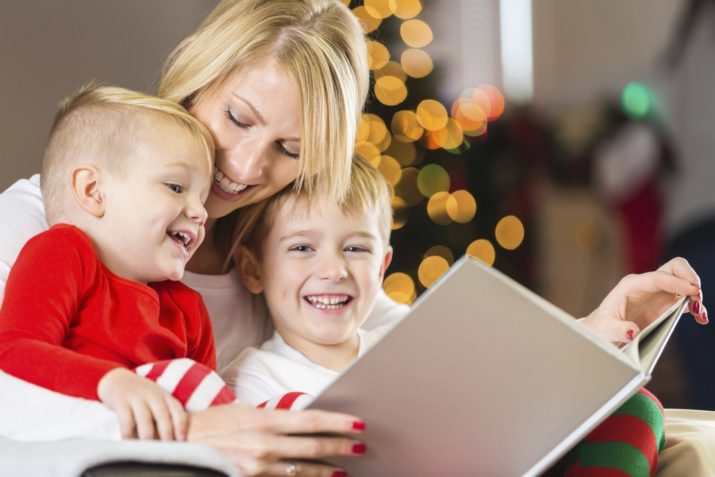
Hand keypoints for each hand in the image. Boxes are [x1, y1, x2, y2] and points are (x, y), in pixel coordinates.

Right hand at [97, 367, 187, 440]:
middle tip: (166, 449)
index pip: (176, 409)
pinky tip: (128, 443)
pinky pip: (126, 421)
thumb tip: (176, 437)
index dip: (181, 424)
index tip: (182, 439)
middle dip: (166, 433)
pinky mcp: (121, 401)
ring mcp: (136, 397)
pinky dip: (128, 434)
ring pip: (145, 419)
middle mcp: (152, 394)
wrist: (116, 379)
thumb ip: (165, 412)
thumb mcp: (156, 398)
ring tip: (148, 450)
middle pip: (162, 415)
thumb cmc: (140, 394)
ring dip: (147, 436)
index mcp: (164, 395)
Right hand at [187, 402, 366, 475]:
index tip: (358, 424)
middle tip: (360, 447)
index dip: (339, 423)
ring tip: (343, 469)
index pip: (312, 420)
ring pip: (303, 470)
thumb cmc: (214, 425)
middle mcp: (266, 443)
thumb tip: (303, 419)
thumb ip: (275, 418)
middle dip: (341, 447)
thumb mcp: (246, 411)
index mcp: (266, 420)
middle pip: (314, 446)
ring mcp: (259, 466)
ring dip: (327, 470)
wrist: (180, 444)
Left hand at [581, 257, 706, 343]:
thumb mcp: (605, 329)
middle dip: (689, 278)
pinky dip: (695, 306)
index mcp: (632, 285)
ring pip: (684, 282)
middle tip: (696, 296)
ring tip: (699, 313)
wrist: (604, 330)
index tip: (692, 290)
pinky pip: (685, 299)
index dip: (676, 282)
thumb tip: (632, 332)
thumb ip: (618, 330)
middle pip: (674, 268)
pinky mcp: (665, 304)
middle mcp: (647, 285)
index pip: (657, 277)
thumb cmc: (602, 326)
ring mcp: (658, 292)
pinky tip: (700, 318)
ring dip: (695, 294)